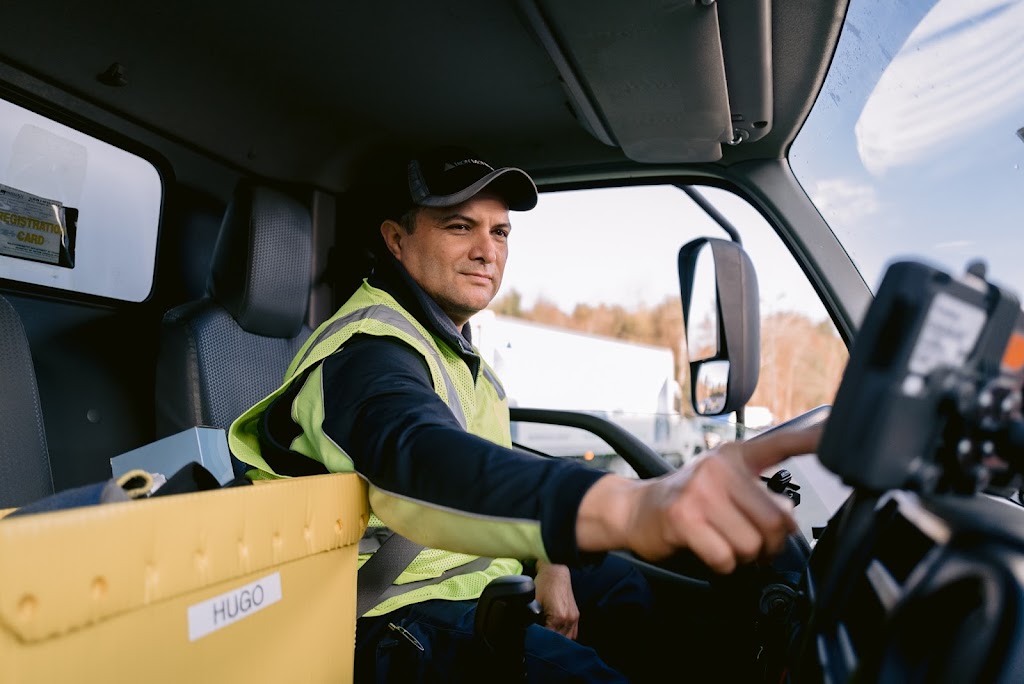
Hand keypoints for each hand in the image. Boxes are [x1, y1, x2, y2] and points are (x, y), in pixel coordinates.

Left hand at [533, 559, 579, 639]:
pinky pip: (572, 633)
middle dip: (548, 642)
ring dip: (557, 640)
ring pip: (566, 639)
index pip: (548, 639)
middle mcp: (568, 620)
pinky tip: (556, 634)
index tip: (533, 643)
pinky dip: (564, 636)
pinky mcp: (575, 615)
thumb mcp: (533, 601)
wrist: (556, 571)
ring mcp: (574, 618)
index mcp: (558, 618)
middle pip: (558, 641)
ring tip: (547, 639)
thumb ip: (529, 617)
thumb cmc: (544, 584)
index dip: (540, 642)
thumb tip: (526, 630)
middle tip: (538, 642)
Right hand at [577, 423, 822, 573]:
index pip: (780, 443)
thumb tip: (789, 520)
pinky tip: (709, 551)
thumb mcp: (720, 482)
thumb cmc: (684, 500)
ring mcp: (701, 490)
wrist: (635, 509)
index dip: (811, 439)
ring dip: (744, 557)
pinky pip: (726, 557)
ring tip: (726, 545)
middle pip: (776, 520)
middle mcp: (719, 467)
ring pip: (753, 543)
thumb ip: (756, 493)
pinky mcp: (684, 517)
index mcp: (734, 455)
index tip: (832, 434)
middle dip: (770, 545)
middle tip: (755, 547)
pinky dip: (722, 565)